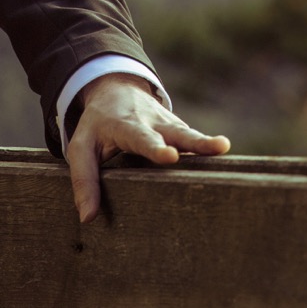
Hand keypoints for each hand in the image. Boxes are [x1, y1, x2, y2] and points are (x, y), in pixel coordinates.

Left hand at [67, 73, 228, 223]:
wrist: (116, 89)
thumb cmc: (97, 124)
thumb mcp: (81, 147)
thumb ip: (84, 180)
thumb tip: (88, 218)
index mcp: (127, 126)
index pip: (142, 137)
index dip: (156, 147)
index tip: (170, 156)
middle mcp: (152, 122)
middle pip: (176, 132)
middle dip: (194, 141)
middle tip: (217, 146)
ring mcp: (169, 124)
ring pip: (190, 134)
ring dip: (207, 142)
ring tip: (224, 147)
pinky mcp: (180, 130)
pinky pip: (194, 140)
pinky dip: (208, 149)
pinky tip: (223, 161)